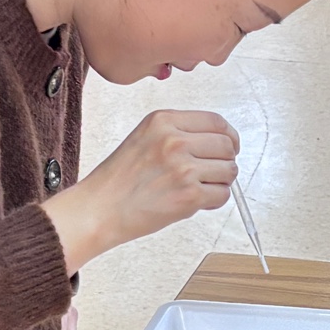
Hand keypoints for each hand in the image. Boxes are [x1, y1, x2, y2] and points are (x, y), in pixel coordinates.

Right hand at [42, 110, 238, 272]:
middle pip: (227, 146)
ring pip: (229, 171)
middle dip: (225, 161)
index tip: (231, 146)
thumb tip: (220, 142)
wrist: (99, 209)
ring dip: (220, 182)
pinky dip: (214, 201)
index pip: (216, 121)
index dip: (229, 136)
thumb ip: (178, 133)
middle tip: (212, 173)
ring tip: (199, 188)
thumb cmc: (118, 179)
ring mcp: (183, 168)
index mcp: (163, 121)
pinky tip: (195, 201)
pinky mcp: (189, 195)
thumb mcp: (144, 138)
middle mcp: (175, 140)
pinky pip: (222, 195)